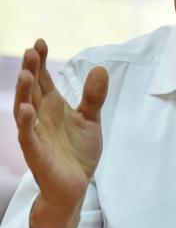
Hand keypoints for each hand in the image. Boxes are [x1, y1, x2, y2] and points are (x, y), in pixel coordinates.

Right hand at [14, 39, 108, 212]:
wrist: (76, 186)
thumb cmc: (78, 152)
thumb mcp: (90, 119)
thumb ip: (94, 96)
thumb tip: (100, 68)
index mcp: (52, 106)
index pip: (42, 79)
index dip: (40, 61)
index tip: (40, 42)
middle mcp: (40, 117)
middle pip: (31, 90)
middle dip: (30, 70)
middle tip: (31, 51)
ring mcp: (36, 134)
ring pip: (24, 110)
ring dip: (24, 92)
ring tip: (26, 74)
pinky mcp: (37, 154)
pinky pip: (28, 137)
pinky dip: (26, 123)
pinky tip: (27, 109)